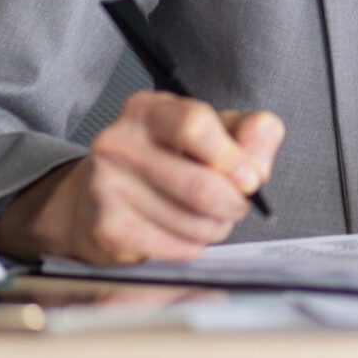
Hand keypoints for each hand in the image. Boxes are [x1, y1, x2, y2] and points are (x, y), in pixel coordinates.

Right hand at [0, 91, 283, 264]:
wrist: (100, 198)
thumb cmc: (168, 159)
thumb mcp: (213, 132)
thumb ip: (250, 136)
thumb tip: (257, 169)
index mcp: (148, 110)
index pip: (195, 124)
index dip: (232, 157)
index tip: (250, 178)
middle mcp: (119, 142)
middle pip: (201, 185)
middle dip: (234, 203)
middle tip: (238, 204)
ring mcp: (106, 186)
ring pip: (193, 221)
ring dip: (217, 226)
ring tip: (211, 218)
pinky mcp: (107, 228)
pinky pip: (176, 247)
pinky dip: (194, 245)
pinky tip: (183, 232)